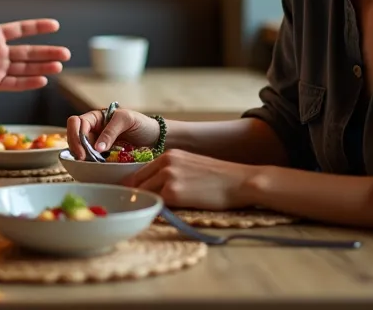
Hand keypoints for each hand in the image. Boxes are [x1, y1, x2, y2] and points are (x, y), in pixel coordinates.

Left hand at [0, 0, 70, 100]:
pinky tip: (43, 80)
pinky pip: (14, 83)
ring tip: (59, 66)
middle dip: (47, 52)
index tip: (55, 25)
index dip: (37, 27)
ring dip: (43, 67)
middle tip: (66, 53)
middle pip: (29, 52)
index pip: (21, 30)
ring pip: (26, 67)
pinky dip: (29, 82)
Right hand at [65, 107, 158, 159]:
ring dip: (82, 156)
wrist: (155, 137)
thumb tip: (97, 147)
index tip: (82, 149)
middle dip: (75, 147)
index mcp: (96, 117)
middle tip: (83, 159)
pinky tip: (95, 166)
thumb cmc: (141, 123)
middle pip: (74, 136)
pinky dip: (90, 163)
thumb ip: (111, 131)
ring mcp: (97, 143)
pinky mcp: (103, 155)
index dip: (75, 135)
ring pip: (80, 149)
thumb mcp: (126, 120)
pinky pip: (91, 158)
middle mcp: (93, 129)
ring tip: (90, 163)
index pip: (76, 122)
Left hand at [123, 149, 253, 209]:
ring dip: (144, 205)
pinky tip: (158, 218)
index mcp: (168, 155)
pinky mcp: (174, 193)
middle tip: (132, 210)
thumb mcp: (191, 165)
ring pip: (144, 194)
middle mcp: (165, 163)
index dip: (133, 187)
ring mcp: (168, 177)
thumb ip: (171, 172)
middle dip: (134, 197)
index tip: (132, 199)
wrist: (240, 181)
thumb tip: (154, 187)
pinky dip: (156, 212)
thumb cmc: (220, 178)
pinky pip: (157, 205)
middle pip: (136, 183)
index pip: (140, 172)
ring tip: (144, 216)